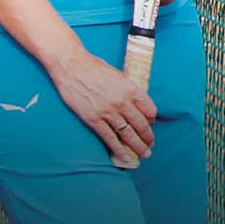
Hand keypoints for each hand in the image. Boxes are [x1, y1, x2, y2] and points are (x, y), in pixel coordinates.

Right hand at [49, 45, 158, 169]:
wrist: (72, 66)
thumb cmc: (94, 67)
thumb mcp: (119, 75)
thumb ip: (128, 90)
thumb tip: (135, 102)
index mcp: (131, 89)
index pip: (150, 110)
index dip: (152, 120)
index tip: (151, 124)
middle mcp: (123, 102)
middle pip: (142, 125)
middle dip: (148, 137)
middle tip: (151, 145)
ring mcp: (108, 112)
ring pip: (128, 134)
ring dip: (138, 146)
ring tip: (144, 154)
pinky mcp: (93, 119)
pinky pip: (110, 138)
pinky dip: (119, 149)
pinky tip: (125, 157)